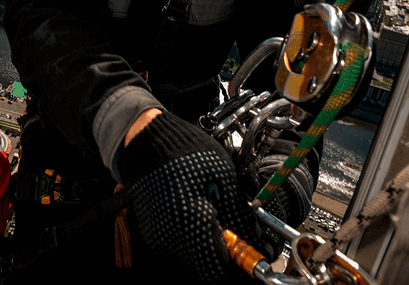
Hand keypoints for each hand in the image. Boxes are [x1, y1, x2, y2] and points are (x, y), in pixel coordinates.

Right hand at [120, 111, 266, 282]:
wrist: (148, 140)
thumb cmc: (187, 152)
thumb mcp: (225, 179)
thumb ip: (241, 217)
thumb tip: (260, 243)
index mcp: (191, 225)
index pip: (218, 269)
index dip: (237, 262)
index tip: (248, 251)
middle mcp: (170, 238)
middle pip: (205, 263)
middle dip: (223, 248)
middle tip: (232, 224)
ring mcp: (159, 236)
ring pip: (193, 254)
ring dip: (207, 239)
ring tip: (212, 208)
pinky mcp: (153, 230)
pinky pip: (178, 243)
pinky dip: (192, 232)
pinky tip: (196, 207)